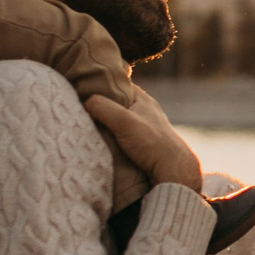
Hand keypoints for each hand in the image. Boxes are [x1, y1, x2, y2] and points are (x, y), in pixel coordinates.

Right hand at [85, 92, 201, 191]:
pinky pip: (121, 134)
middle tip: (81, 110)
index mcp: (142, 98)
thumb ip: (102, 107)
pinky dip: (112, 135)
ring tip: (88, 126)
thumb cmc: (151, 142)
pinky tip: (102, 141)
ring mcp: (143, 126)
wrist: (172, 170)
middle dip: (100, 106)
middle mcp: (143, 109)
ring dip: (105, 123)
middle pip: (115, 102)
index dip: (100, 85)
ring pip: (117, 119)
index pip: (117, 84)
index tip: (82, 89)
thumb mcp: (123, 121)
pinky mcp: (142, 142)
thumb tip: (85, 102)